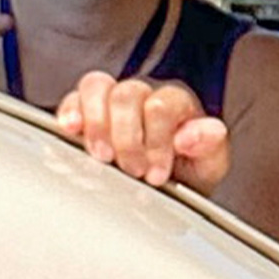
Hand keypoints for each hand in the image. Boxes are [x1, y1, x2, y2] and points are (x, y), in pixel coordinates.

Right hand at [55, 71, 231, 193]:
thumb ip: (209, 145)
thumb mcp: (208, 166)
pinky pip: (72, 98)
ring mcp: (112, 102)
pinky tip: (71, 130)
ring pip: (97, 87)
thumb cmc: (187, 176)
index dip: (156, 140)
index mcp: (176, 104)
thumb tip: (189, 134)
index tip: (156, 175)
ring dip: (96, 124)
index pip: (161, 105)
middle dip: (127, 137)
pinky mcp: (86, 114)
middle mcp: (144, 96)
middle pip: (127, 94)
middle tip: (131, 170)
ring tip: (102, 156)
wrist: (166, 191)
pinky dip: (69, 112)